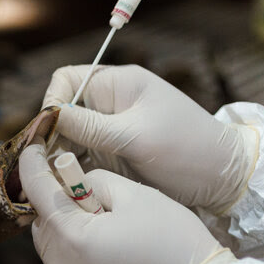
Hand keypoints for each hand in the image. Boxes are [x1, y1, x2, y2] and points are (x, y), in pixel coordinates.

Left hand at [19, 140, 231, 263]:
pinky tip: (105, 254)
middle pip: (42, 223)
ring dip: (66, 232)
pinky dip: (75, 257)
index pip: (37, 191)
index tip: (33, 150)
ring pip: (51, 248)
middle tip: (87, 197)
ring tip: (103, 229)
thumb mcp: (134, 194)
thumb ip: (93, 180)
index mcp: (72, 236)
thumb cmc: (172, 240)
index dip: (32, 165)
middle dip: (57, 205)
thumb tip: (74, 183)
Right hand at [43, 65, 257, 213]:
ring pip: (67, 138)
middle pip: (63, 112)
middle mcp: (108, 105)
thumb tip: (49, 115)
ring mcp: (108, 131)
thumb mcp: (134, 137)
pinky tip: (63, 182)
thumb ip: (90, 127)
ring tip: (52, 177)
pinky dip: (69, 168)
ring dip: (57, 154)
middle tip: (45, 162)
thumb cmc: (185, 148)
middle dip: (51, 134)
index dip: (52, 101)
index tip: (49, 129)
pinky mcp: (110, 155)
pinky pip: (79, 157)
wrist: (218, 178)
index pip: (67, 80)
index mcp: (117, 85)